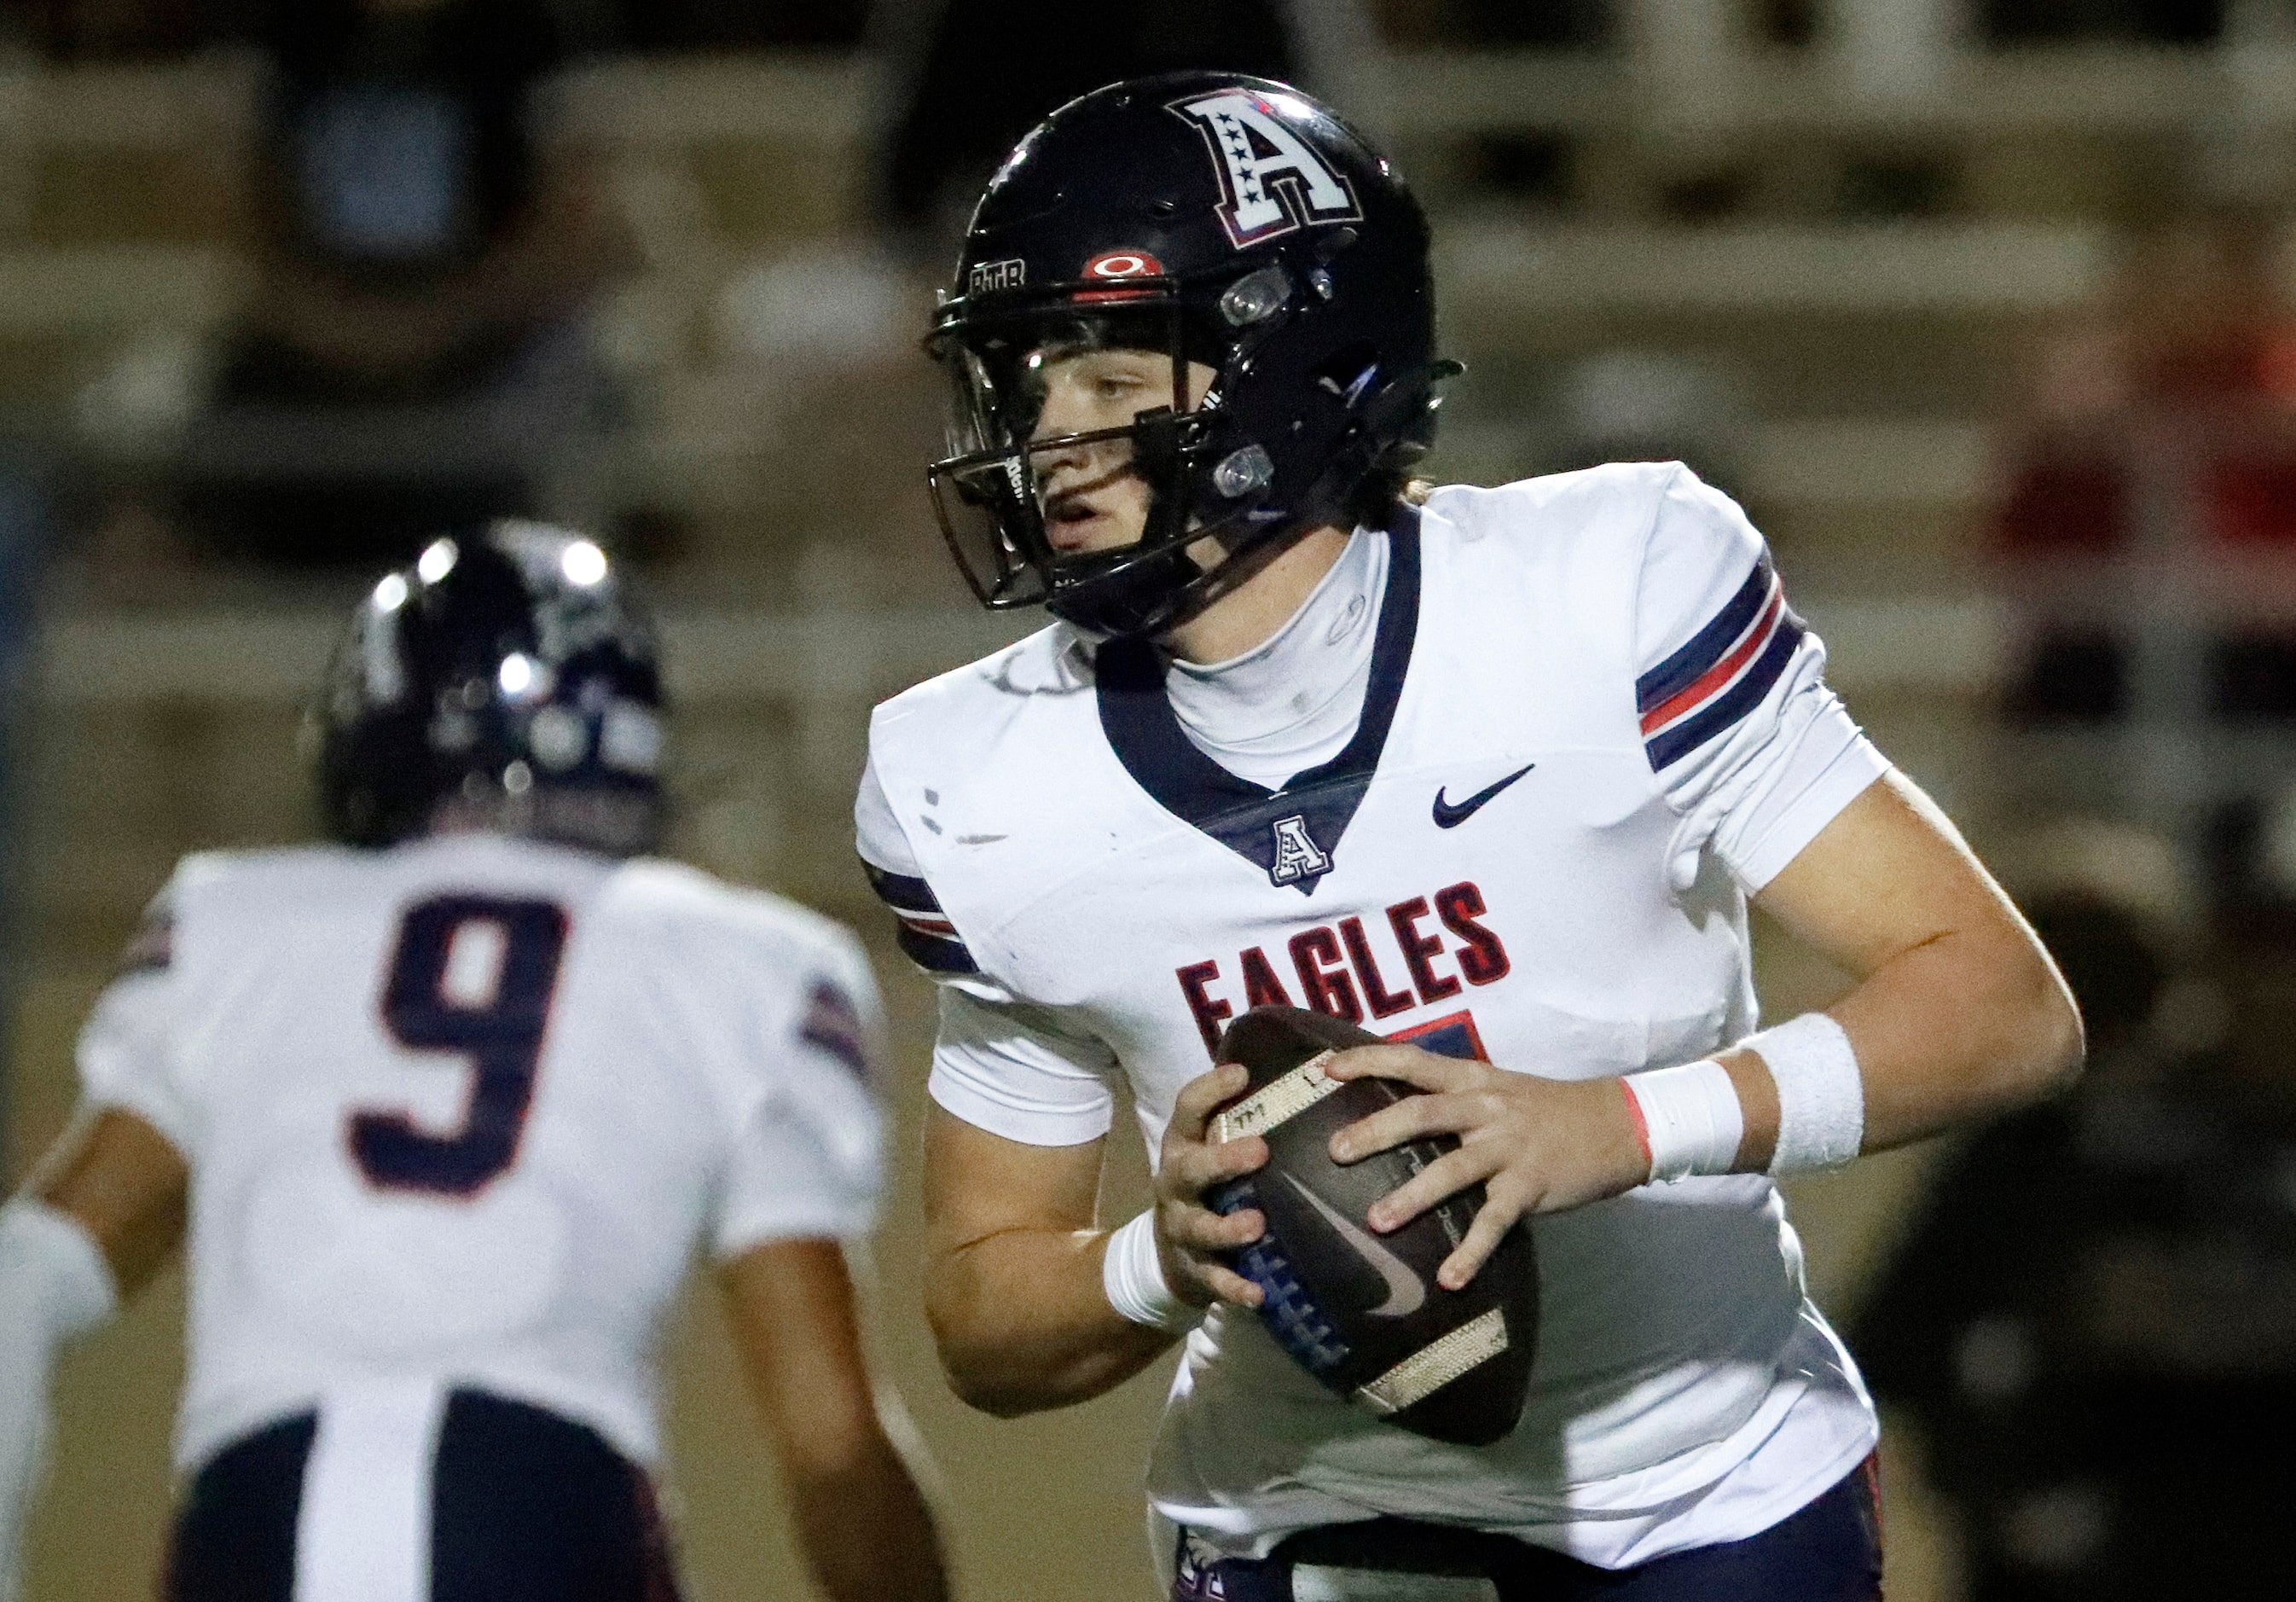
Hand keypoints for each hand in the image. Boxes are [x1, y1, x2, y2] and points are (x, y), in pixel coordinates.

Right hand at [1152, 1062, 1270, 1308]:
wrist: (1169, 1251)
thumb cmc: (1209, 1182)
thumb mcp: (1212, 1145)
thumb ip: (1247, 1116)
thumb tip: (1314, 1070)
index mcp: (1183, 1144)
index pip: (1188, 1109)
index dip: (1211, 1089)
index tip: (1243, 1073)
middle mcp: (1176, 1182)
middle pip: (1191, 1168)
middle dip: (1223, 1160)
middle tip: (1260, 1151)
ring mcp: (1183, 1228)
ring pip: (1201, 1227)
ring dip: (1227, 1228)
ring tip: (1257, 1225)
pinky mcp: (1195, 1269)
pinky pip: (1214, 1280)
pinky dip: (1235, 1288)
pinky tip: (1259, 1295)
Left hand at [1324, 1047, 1647, 1291]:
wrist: (1618, 1122)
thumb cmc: (1547, 1109)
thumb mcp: (1498, 1087)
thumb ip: (1453, 1097)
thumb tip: (1394, 1114)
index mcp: (1473, 1079)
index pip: (1412, 1061)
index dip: (1367, 1060)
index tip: (1325, 1069)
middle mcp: (1485, 1108)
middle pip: (1422, 1113)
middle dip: (1375, 1130)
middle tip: (1334, 1151)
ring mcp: (1508, 1148)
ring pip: (1452, 1169)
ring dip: (1413, 1195)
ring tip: (1377, 1221)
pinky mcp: (1530, 1186)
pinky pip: (1494, 1222)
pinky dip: (1471, 1252)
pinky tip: (1449, 1279)